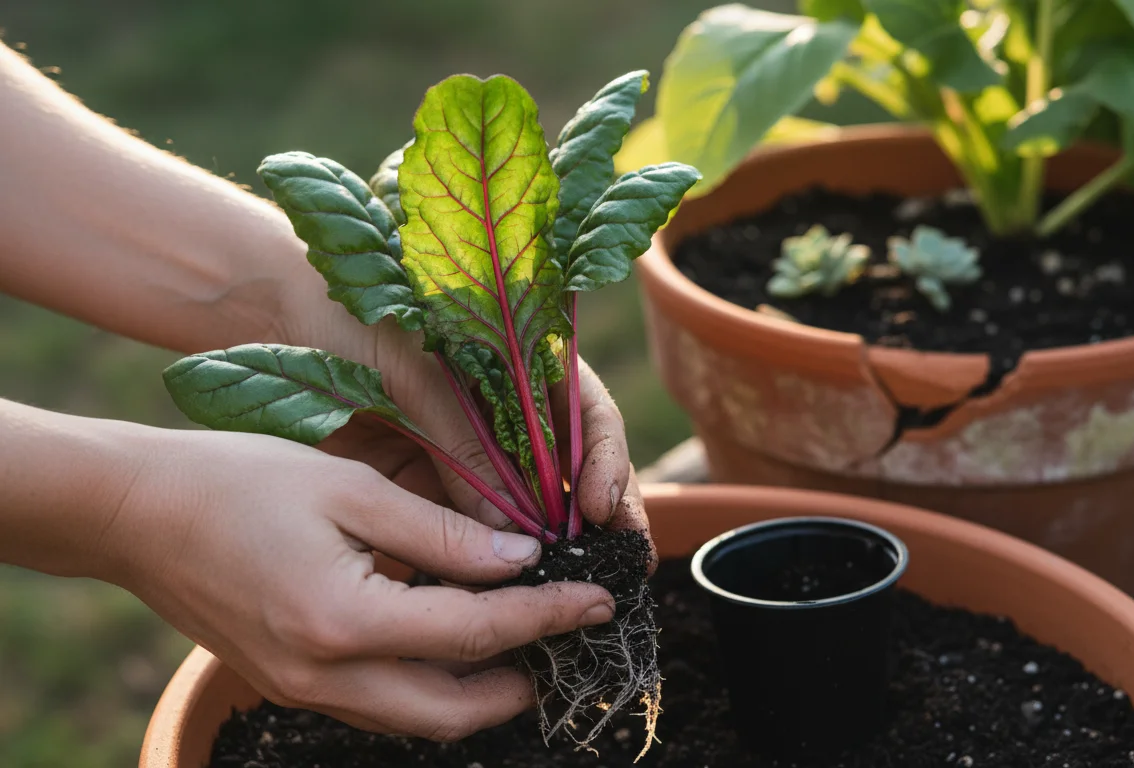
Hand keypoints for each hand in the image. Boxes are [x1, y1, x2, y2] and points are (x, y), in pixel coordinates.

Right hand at [107, 427, 616, 739]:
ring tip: (523, 640)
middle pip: (453, 712)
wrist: (134, 514)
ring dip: (478, 690)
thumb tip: (521, 555)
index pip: (478, 632)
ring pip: (416, 718)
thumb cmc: (237, 482)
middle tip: (568, 635)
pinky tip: (453, 638)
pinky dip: (429, 683)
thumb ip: (442, 531)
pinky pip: (378, 703)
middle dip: (522, 681)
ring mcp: (304, 690)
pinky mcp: (290, 684)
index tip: (601, 600)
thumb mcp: (351, 490)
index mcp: (345, 622)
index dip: (549, 616)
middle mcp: (325, 677)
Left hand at [268, 239, 650, 557]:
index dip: (603, 457)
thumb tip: (512, 536)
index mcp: (520, 360)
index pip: (586, 411)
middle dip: (600, 514)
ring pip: (526, 508)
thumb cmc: (352, 317)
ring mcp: (468, 450)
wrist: (270, 315)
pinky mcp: (428, 483)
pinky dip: (489, 561)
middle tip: (618, 558)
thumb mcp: (415, 372)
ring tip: (566, 588)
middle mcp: (505, 410)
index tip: (597, 504)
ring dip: (549, 548)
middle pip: (571, 468)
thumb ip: (464, 445)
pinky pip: (470, 529)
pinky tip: (501, 592)